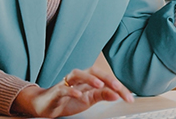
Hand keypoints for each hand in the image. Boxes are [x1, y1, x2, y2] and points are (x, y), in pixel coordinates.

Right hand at [11, 67, 133, 117]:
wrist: (46, 105)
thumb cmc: (69, 100)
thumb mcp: (89, 99)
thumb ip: (102, 95)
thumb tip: (117, 94)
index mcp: (88, 79)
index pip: (105, 78)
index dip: (118, 86)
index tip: (129, 97)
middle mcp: (78, 78)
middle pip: (93, 71)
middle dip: (107, 78)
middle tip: (118, 87)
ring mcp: (67, 83)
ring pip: (78, 74)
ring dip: (89, 78)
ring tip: (99, 84)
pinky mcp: (56, 91)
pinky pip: (64, 89)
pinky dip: (71, 90)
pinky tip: (78, 95)